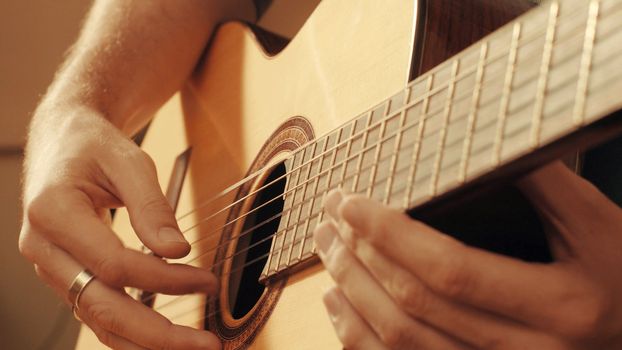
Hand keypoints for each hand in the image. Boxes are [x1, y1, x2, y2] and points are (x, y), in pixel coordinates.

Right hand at [19, 108, 220, 349]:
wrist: (64, 140)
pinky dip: (131, 330)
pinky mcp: (67, 274)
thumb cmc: (95, 146)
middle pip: (101, 307)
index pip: (113, 265)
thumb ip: (151, 206)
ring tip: (192, 347)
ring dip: (146, 342)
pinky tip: (163, 339)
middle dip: (158, 334)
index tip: (207, 280)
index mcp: (53, 212)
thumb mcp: (128, 161)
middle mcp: (44, 248)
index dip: (164, 279)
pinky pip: (96, 311)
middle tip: (207, 344)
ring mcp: (52, 266)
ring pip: (96, 320)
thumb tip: (177, 250)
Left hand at [314, 161, 621, 349]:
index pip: (450, 270)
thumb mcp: (601, 227)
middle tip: (331, 217)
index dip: (391, 235)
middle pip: (416, 306)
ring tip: (328, 250)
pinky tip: (338, 304)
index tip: (351, 202)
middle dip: (361, 257)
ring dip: (353, 294)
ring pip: (402, 344)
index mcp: (560, 308)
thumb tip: (484, 137)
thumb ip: (545, 184)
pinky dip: (360, 338)